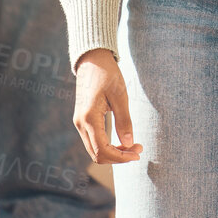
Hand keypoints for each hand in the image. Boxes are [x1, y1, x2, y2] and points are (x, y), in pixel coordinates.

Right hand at [72, 48, 141, 163]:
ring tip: (132, 145)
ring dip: (113, 152)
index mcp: (89, 118)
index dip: (121, 157)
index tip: (138, 153)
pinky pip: (93, 141)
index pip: (103, 150)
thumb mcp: (120, 96)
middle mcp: (80, 124)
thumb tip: (129, 144)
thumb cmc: (107, 74)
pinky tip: (121, 140)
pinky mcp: (82, 120)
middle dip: (118, 157)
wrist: (92, 60)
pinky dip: (107, 146)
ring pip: (94, 150)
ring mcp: (79, 123)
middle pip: (97, 155)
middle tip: (138, 149)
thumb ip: (124, 121)